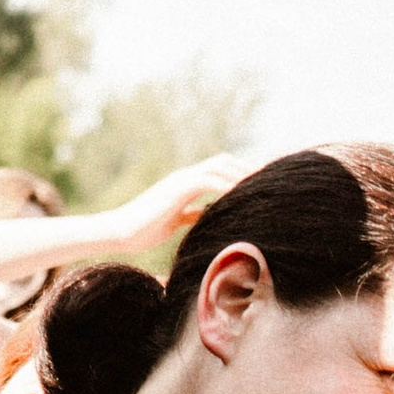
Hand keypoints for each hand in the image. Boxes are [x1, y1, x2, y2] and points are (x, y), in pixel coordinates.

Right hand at [124, 153, 258, 247]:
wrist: (120, 231)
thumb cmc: (145, 230)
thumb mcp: (177, 220)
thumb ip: (193, 213)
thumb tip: (210, 214)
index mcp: (185, 182)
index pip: (219, 168)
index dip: (241, 170)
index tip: (263, 178)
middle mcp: (184, 176)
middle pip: (224, 161)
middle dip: (248, 166)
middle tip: (273, 176)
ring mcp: (179, 180)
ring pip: (218, 166)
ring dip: (242, 173)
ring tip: (264, 183)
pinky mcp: (176, 189)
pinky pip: (207, 181)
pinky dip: (226, 185)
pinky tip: (241, 195)